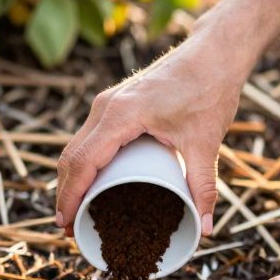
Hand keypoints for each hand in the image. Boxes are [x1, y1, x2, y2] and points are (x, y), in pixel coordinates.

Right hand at [55, 23, 252, 234]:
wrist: (214, 52)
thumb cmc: (209, 89)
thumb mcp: (206, 141)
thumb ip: (203, 186)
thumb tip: (206, 228)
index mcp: (120, 115)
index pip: (81, 162)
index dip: (69, 197)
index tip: (66, 225)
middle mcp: (106, 107)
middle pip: (71, 156)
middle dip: (65, 193)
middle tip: (69, 228)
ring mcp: (108, 102)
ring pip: (76, 145)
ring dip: (71, 178)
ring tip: (77, 210)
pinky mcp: (116, 102)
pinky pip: (89, 137)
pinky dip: (83, 162)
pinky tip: (92, 181)